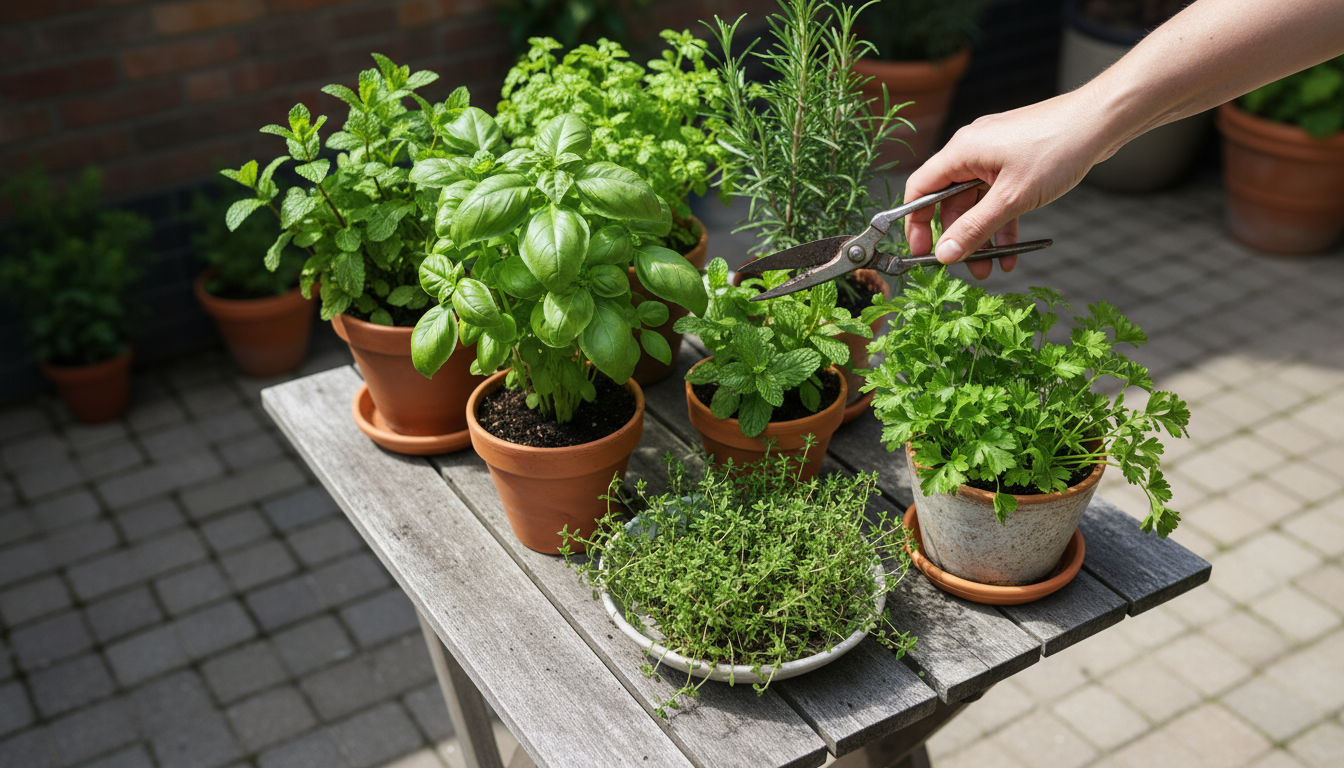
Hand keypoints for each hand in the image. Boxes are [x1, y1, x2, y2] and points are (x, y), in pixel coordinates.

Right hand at [904, 90, 1111, 278]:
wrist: (1101, 121)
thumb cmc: (1057, 148)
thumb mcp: (1012, 198)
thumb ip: (975, 228)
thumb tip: (945, 254)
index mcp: (961, 151)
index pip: (919, 190)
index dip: (915, 223)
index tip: (921, 252)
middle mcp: (972, 151)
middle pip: (950, 202)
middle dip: (958, 238)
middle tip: (966, 269)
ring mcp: (995, 156)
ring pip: (977, 203)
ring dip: (982, 236)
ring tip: (992, 268)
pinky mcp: (1015, 162)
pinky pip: (998, 197)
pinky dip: (1002, 222)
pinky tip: (1011, 250)